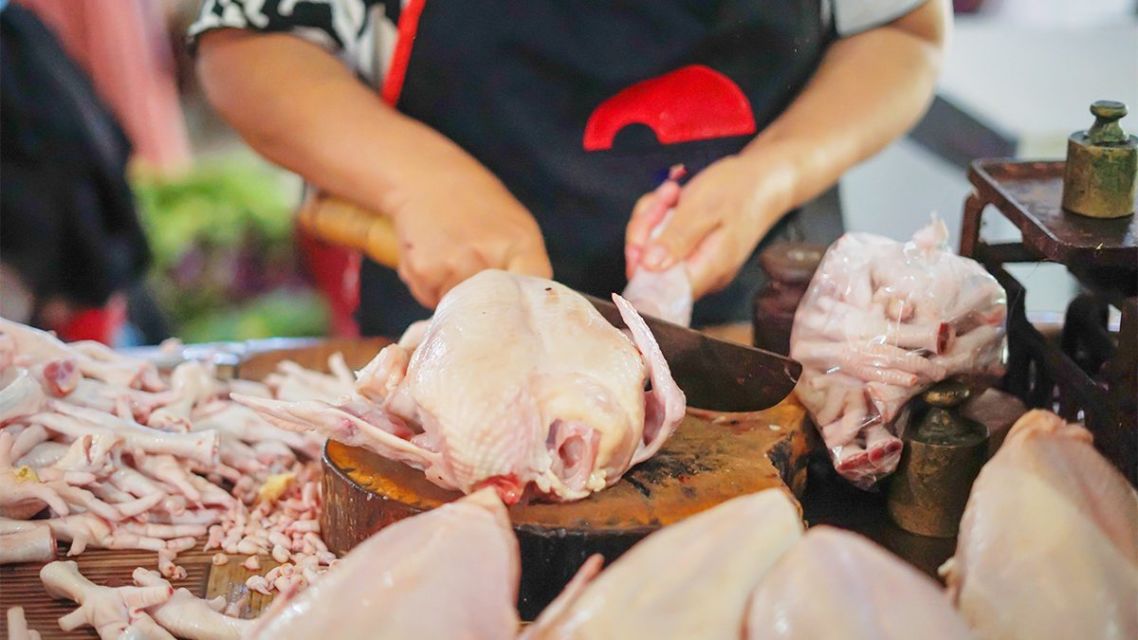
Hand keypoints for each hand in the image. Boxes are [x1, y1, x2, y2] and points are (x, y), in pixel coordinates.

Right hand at [387, 156, 550, 307]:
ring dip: (454, 298)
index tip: (520, 316)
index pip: (536, 294)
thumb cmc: (477, 207)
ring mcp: (454, 266)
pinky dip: (431, 288)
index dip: (529, 311)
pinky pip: (431, 299)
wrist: (425, 178)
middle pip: (493, 311)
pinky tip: (432, 258)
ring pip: (458, 309)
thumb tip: (527, 318)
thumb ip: (526, 270)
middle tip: (474, 276)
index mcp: (521, 245)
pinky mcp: (424, 272)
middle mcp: (489, 257)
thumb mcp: (517, 229)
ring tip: (451, 260)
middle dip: (486, 307)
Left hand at [626, 154, 795, 297]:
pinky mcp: (691, 252)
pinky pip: (662, 240)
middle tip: (666, 197)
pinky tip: (675, 198)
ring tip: (674, 193)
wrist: (763, 179)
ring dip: (653, 215)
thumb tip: (649, 266)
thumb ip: (677, 239)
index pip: (660, 287)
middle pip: (651, 267)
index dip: (641, 261)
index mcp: (708, 270)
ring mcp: (696, 264)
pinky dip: (661, 215)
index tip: (644, 229)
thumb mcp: (703, 208)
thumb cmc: (739, 190)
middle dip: (647, 227)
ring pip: (652, 249)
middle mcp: (702, 275)